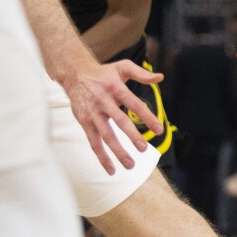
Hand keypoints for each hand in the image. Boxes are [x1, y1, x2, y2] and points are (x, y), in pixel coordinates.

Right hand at [59, 60, 165, 174]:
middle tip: (144, 149)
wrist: (75, 75)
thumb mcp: (122, 67)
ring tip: (130, 165)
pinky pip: (93, 142)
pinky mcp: (84, 122)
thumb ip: (141, 74)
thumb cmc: (103, 73)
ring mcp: (93, 114)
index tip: (159, 130)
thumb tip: (160, 77)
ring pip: (106, 135)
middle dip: (132, 136)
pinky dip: (102, 157)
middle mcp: (104, 101)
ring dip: (117, 151)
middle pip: (120, 121)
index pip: (134, 104)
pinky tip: (111, 170)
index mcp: (116, 88)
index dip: (147, 117)